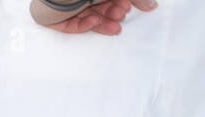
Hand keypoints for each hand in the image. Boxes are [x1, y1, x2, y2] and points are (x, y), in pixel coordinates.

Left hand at [30, 0, 156, 34]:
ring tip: (116, 27)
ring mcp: (64, 6)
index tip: (131, 8)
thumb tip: (152, 6)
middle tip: (122, 15)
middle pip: (97, 7)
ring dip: (102, 22)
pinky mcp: (52, 19)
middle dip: (112, 12)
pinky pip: (70, 25)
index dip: (120, 3)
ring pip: (86, 17)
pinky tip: (93, 21)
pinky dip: (84, 25)